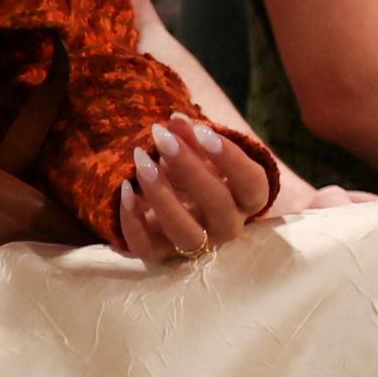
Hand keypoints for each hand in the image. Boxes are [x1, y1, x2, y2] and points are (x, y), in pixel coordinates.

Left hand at [103, 110, 273, 261]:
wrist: (180, 206)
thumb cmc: (199, 174)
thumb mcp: (201, 153)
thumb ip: (193, 137)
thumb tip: (175, 120)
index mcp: (249, 200)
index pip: (251, 183)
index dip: (230, 158)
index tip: (202, 130)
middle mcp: (229, 227)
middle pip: (217, 204)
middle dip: (188, 167)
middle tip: (161, 137)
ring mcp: (197, 246)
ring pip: (185, 233)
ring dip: (161, 195)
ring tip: (141, 161)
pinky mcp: (162, 256)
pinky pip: (147, 247)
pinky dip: (133, 220)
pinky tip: (125, 190)